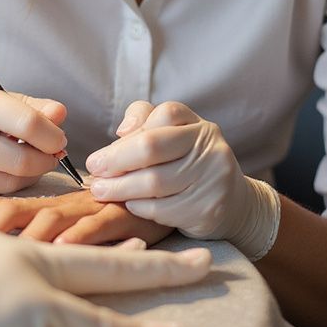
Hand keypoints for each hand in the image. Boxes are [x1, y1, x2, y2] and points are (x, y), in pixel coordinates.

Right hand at [0, 80, 67, 198]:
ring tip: (29, 161)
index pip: (28, 121)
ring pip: (13, 179)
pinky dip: (8, 184)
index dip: (52, 135)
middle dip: (47, 159)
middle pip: (24, 157)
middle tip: (52, 154)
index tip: (58, 139)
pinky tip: (4, 172)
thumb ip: (24, 106)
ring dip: (31, 173)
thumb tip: (61, 114)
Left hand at [0, 189, 174, 246]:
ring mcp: (90, 211)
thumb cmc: (106, 218)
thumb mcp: (67, 226)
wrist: (164, 190)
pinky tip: (60, 249)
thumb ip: (36, 235)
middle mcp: (61, 206)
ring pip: (50, 219)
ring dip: (22, 235)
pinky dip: (78, 238)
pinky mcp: (121, 218)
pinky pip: (97, 227)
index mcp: (44, 206)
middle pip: (15, 211)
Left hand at [85, 101, 277, 255]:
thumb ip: (145, 121)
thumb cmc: (191, 165)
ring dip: (120, 188)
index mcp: (199, 126)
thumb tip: (122, 131)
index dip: (124, 138)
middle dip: (115, 161)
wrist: (233, 203)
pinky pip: (163, 209)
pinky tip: (128, 206)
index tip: (97, 158)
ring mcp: (212, 178)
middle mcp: (210, 148)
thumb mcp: (175, 136)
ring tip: (101, 191)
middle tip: (93, 174)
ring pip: (155, 182)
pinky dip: (139, 208)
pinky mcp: (209, 209)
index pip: (161, 116)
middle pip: (152, 147)